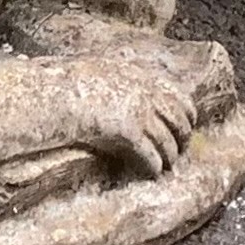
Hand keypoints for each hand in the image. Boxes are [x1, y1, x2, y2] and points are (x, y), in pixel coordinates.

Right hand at [68, 54, 197, 177]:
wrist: (57, 94)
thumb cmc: (69, 83)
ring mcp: (140, 112)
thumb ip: (121, 78)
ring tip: (165, 167)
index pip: (178, 94)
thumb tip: (128, 88)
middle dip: (182, 138)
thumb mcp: (101, 70)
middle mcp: (145, 92)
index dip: (186, 112)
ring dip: (169, 158)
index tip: (187, 124)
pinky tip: (150, 173)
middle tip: (178, 151)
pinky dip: (153, 168)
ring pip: (168, 142)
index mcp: (139, 75)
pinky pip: (152, 157)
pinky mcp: (131, 132)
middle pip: (179, 120)